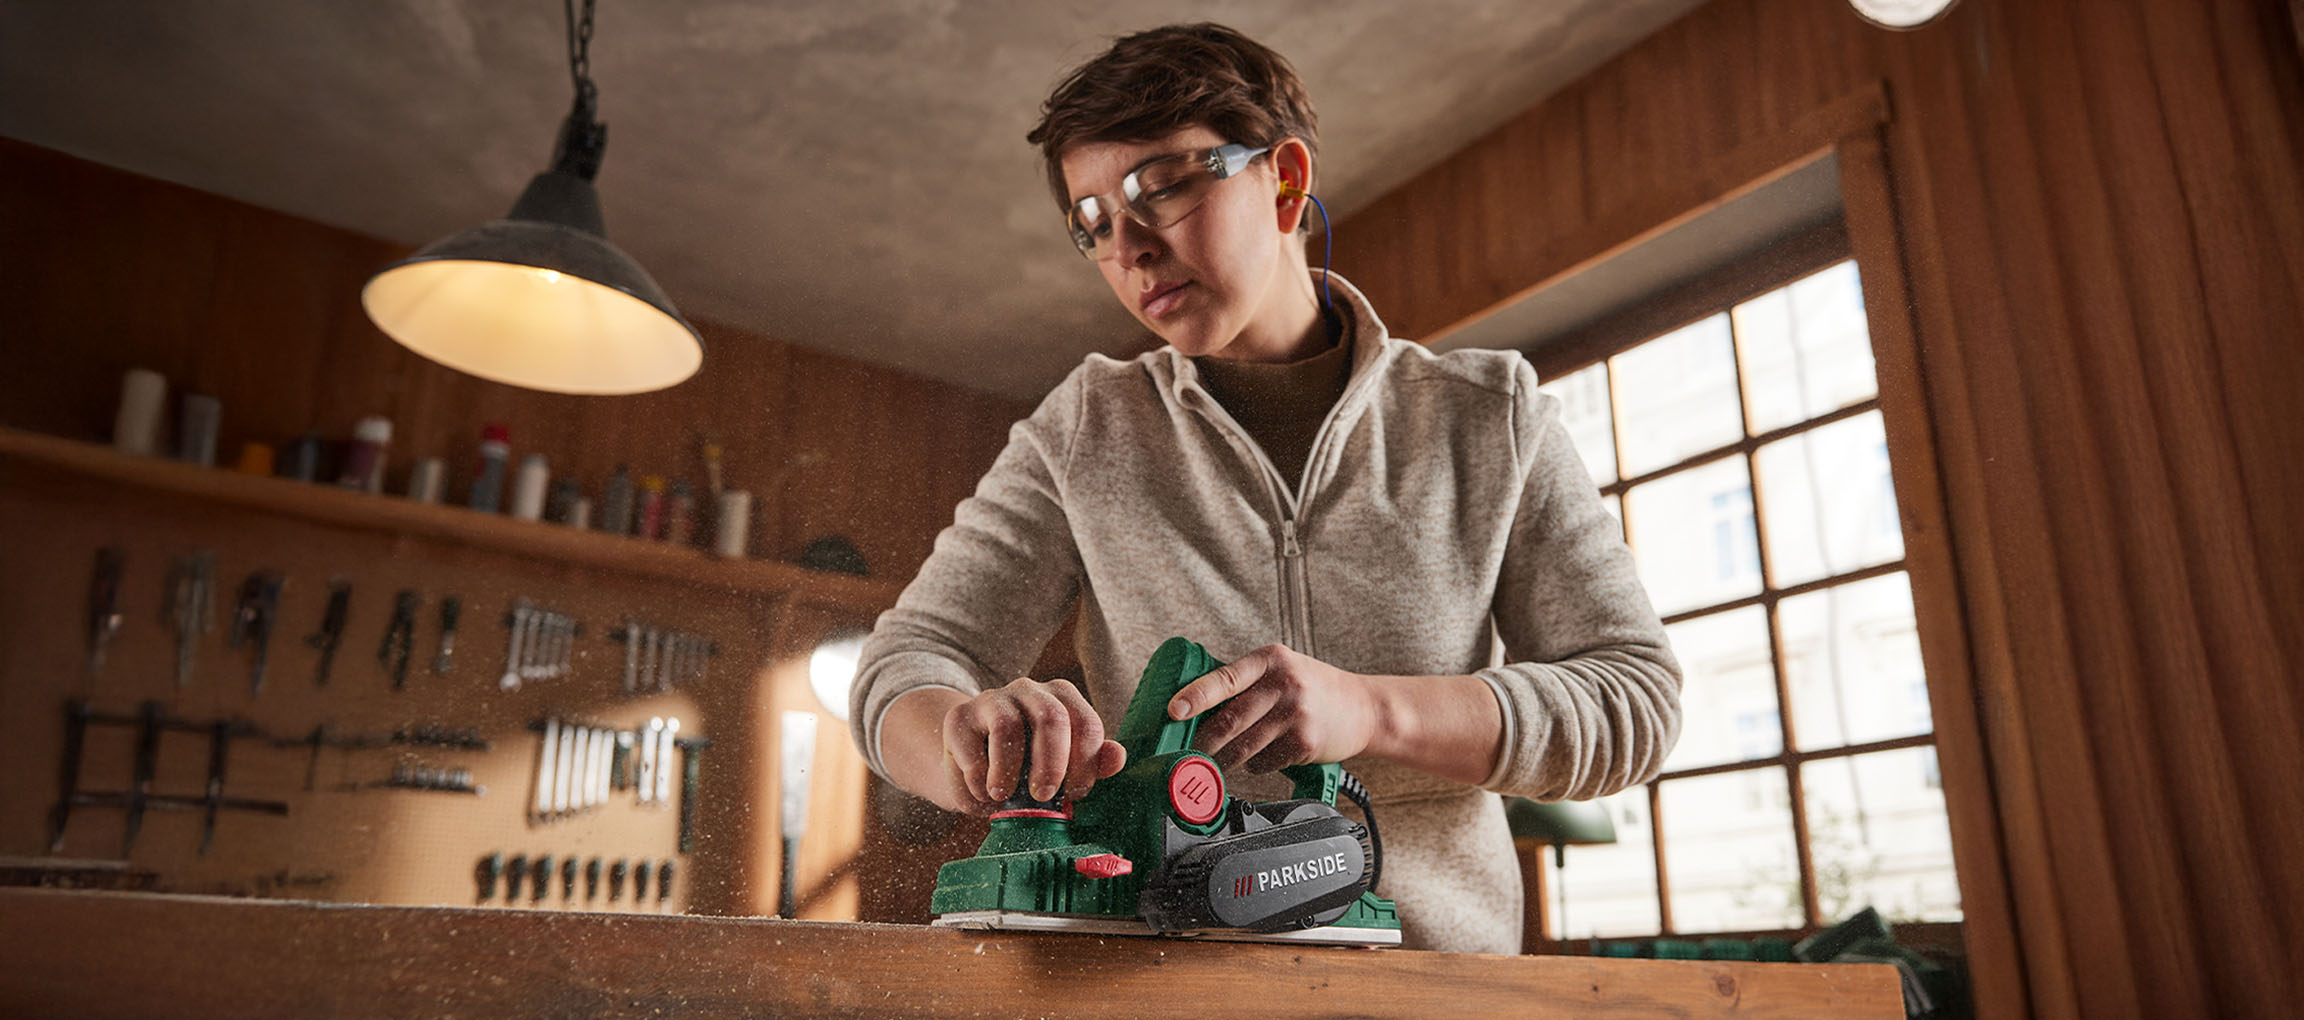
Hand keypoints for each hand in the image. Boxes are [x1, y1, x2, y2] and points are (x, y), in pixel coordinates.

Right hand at [940, 677, 1126, 813]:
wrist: (972, 767)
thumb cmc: (1025, 768)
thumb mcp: (1063, 769)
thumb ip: (1092, 762)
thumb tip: (1118, 757)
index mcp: (1063, 699)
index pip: (1087, 724)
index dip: (1085, 764)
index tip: (1074, 795)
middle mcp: (1030, 690)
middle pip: (1052, 717)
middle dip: (1051, 764)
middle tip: (1043, 797)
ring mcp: (993, 698)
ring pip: (1008, 726)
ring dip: (1007, 771)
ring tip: (1002, 797)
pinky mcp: (959, 716)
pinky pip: (970, 747)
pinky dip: (977, 778)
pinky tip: (982, 793)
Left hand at [1168, 644, 1380, 773]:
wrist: (1365, 708)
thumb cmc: (1314, 688)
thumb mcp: (1284, 669)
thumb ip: (1247, 681)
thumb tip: (1195, 704)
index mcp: (1271, 659)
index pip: (1224, 678)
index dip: (1195, 696)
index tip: (1173, 711)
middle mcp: (1284, 682)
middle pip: (1229, 719)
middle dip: (1202, 741)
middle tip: (1189, 751)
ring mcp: (1296, 713)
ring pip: (1243, 746)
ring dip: (1224, 759)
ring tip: (1218, 761)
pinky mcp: (1304, 742)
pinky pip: (1264, 762)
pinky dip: (1254, 766)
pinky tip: (1259, 759)